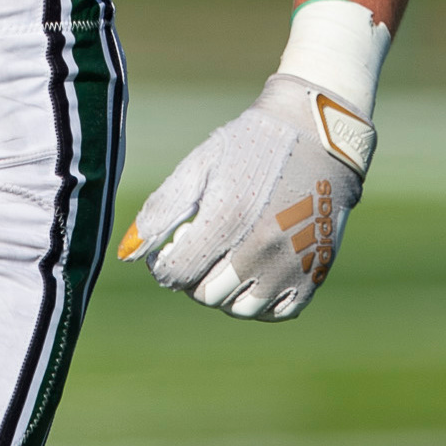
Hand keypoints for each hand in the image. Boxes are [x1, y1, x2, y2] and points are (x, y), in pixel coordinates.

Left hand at [117, 72, 373, 320]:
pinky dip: (260, 301)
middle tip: (197, 253)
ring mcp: (290, 265)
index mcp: (225, 220)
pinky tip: (252, 274)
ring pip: (240, 308)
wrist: (318, 135)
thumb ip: (162, 210)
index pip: (176, 273)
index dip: (163, 265)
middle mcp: (259, 249)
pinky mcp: (314, 273)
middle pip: (207, 294)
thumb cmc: (251, 146)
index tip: (170, 248)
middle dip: (192, 278)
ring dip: (224, 292)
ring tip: (223, 263)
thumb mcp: (199, 166)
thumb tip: (127, 254)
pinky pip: (277, 310)